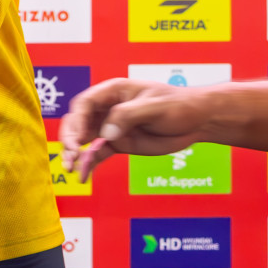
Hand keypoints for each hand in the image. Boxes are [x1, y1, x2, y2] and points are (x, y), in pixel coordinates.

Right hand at [60, 79, 211, 181]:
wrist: (198, 121)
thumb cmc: (178, 104)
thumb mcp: (154, 107)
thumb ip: (127, 116)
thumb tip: (106, 134)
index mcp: (112, 92)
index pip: (85, 104)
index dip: (77, 120)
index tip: (78, 139)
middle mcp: (107, 109)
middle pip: (77, 121)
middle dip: (70, 138)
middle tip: (70, 155)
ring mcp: (111, 127)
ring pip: (83, 139)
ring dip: (74, 153)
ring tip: (70, 168)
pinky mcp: (118, 143)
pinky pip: (97, 153)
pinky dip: (89, 164)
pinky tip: (83, 176)